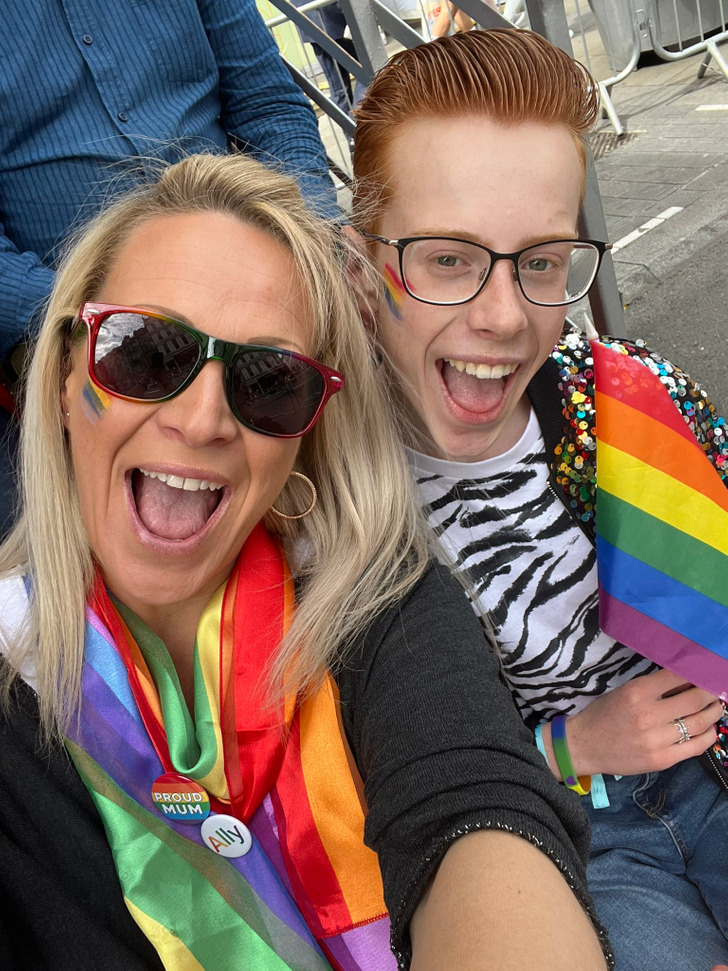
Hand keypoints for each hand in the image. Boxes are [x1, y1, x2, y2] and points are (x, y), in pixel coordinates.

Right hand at [542, 669, 722, 777]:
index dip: (697, 672)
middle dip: (711, 692)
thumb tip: (687, 680)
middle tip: (717, 688)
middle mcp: (648, 715)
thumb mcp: (625, 691)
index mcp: (637, 692)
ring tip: (717, 706)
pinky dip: (708, 736)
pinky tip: (710, 728)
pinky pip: (695, 747)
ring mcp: (656, 740)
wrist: (585, 745)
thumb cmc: (604, 714)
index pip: (677, 677)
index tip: (706, 671)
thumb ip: (654, 687)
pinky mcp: (662, 760)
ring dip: (714, 713)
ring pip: (699, 723)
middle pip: (694, 700)